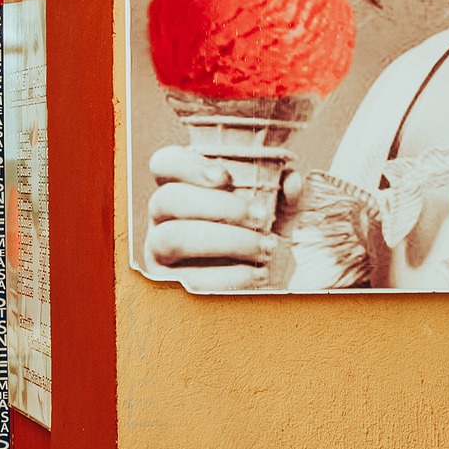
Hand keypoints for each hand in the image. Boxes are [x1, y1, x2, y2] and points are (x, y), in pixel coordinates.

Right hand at [143, 145, 300, 290]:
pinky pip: (188, 279)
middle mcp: (162, 216)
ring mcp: (157, 250)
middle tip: (262, 218)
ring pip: (173, 237)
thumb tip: (291, 180)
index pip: (166, 164)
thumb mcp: (281, 214)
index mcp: (183, 187)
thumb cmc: (266, 238)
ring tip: (265, 249)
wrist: (273, 283)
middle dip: (219, 207)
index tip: (225, 177)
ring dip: (225, 241)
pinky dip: (228, 276)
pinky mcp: (167, 284)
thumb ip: (286, 195)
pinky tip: (258, 274)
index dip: (188, 166)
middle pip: (167, 199)